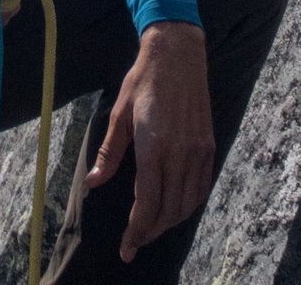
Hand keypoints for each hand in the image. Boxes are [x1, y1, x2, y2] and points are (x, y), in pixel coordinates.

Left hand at [84, 21, 214, 263]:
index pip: (147, 203)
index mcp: (154, 145)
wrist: (177, 52)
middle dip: (150, 232)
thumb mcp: (119, 113)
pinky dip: (189, 204)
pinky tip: (175, 207)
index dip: (136, 231)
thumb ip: (109, 153)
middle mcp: (180, 152)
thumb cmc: (143, 79)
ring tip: (151, 228)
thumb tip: (92, 184)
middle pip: (168, 210)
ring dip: (169, 222)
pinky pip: (202, 187)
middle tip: (134, 242)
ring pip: (188, 203)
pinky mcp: (209, 145)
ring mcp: (198, 149)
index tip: (126, 248)